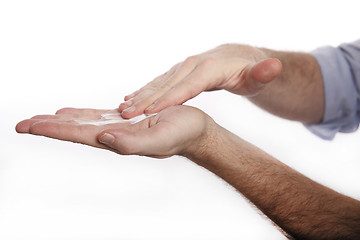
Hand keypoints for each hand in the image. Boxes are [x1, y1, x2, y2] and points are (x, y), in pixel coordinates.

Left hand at [16, 106, 213, 157]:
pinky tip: (70, 113)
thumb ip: (132, 142)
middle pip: (74, 130)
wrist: (195, 131)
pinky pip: (97, 116)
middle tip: (22, 124)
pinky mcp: (127, 119)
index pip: (78, 135)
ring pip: (83, 123)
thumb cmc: (182, 134)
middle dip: (48, 126)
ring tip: (41, 119)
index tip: (29, 127)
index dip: (53, 130)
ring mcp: (119, 127)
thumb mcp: (160, 138)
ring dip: (61, 121)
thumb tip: (104, 138)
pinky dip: (81, 114)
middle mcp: (114, 135)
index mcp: (118, 140)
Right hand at [119, 44, 281, 117]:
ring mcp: (182, 69)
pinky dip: (144, 92)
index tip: (150, 112)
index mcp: (208, 69)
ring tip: (122, 109)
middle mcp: (191, 66)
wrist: (237, 57)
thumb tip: (273, 66)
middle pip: (166, 85)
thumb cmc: (247, 71)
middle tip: (125, 115)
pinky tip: (130, 100)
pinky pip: (158, 83)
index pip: (186, 86)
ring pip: (158, 83)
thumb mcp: (258, 74)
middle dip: (146, 100)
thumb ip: (263, 73)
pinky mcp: (177, 73)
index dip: (168, 99)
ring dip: (140, 96)